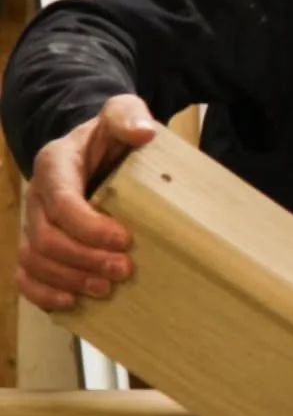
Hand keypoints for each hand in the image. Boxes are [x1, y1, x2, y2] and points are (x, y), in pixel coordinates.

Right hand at [17, 95, 157, 312]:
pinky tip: (71, 303)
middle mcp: (37, 197)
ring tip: (106, 289)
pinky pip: (25, 276)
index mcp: (54, 165)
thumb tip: (143, 132)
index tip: (125, 240)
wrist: (94, 149)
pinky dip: (43, 294)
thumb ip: (128, 115)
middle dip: (84, 259)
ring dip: (68, 280)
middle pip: (45, 238)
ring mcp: (33, 223)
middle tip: (124, 270)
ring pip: (33, 261)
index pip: (62, 203)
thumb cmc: (110, 135)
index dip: (90, 228)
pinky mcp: (36, 244)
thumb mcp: (122, 112)